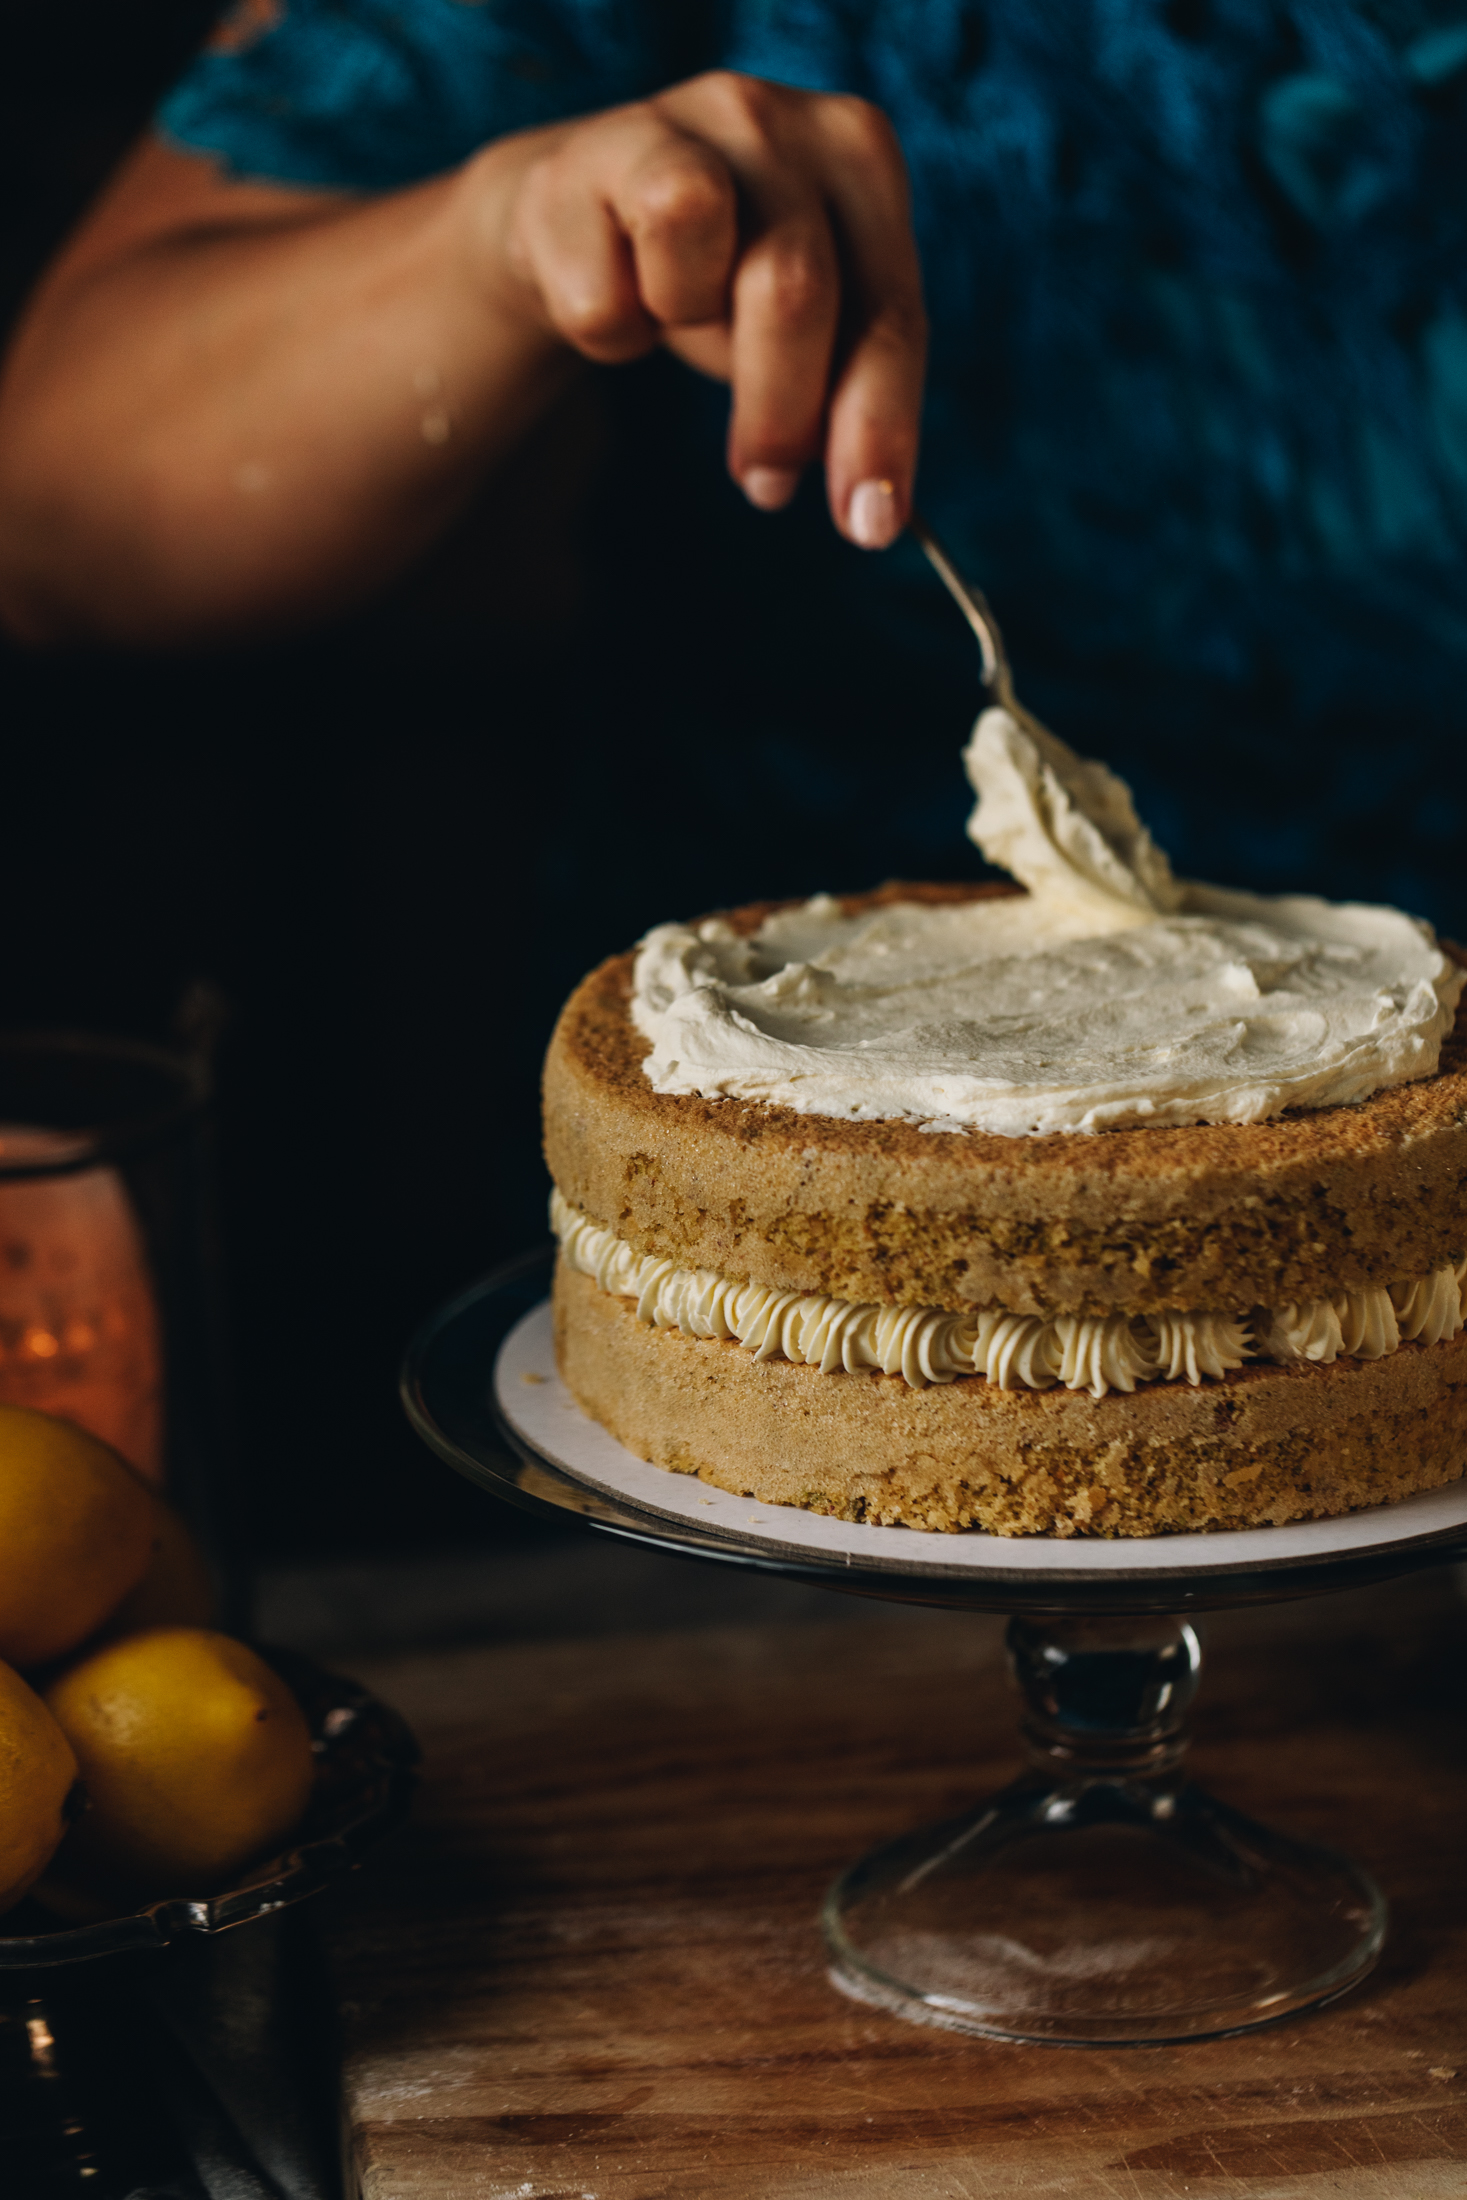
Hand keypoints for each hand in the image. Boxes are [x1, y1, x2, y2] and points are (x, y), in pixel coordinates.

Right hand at [483, 72, 926, 547]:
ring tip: (679, 315)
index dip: (879, 428)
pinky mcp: (574, 169)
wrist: (585, 206)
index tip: (869, 527)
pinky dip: (609, 333)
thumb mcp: (810, 320)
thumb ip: (849, 387)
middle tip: (766, 483)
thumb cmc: (721, 268)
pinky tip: (612, 289)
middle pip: (792, 293)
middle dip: (781, 413)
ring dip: (689, 337)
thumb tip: (869, 511)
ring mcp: (667, 126)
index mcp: (857, 154)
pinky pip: (603, 309)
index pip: (888, 314)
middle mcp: (769, 118)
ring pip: (691, 283)